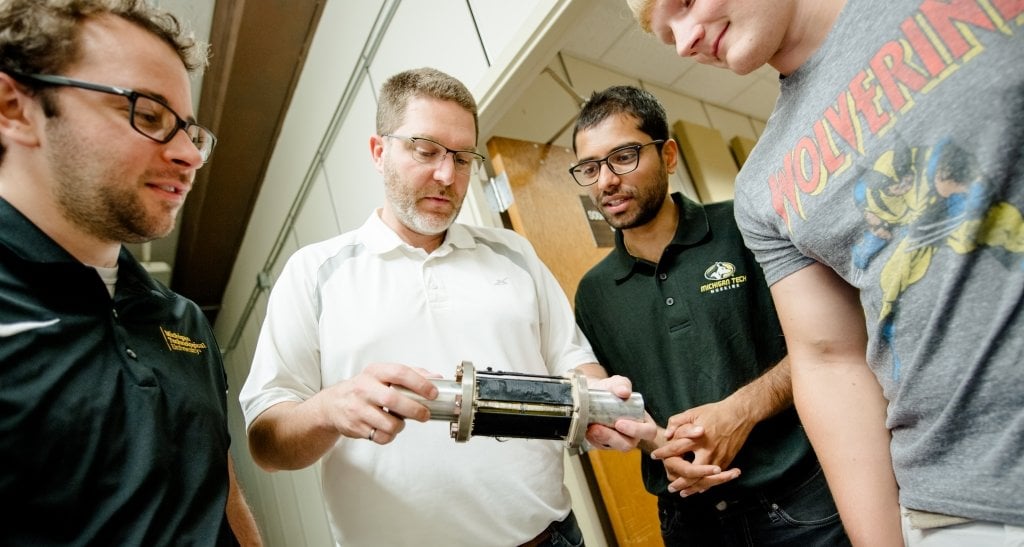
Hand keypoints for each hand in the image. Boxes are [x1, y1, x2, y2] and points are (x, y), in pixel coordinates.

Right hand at [314, 362, 437, 444]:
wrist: (333, 404)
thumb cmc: (365, 388)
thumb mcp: (383, 375)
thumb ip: (411, 374)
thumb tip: (437, 378)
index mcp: (375, 372)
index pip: (400, 373)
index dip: (419, 383)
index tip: (433, 393)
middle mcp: (364, 388)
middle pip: (394, 399)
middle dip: (415, 409)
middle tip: (425, 414)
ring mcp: (358, 408)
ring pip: (389, 423)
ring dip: (400, 426)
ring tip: (399, 421)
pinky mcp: (356, 426)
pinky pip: (380, 436)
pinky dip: (389, 436)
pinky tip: (387, 429)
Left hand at [583, 375, 655, 449]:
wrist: (592, 392)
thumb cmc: (611, 389)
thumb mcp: (618, 383)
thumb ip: (622, 384)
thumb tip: (624, 392)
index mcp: (643, 421)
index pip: (649, 432)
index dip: (637, 431)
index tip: (620, 423)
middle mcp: (632, 434)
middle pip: (629, 444)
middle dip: (614, 438)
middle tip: (600, 427)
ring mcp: (618, 440)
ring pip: (614, 447)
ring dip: (601, 438)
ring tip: (591, 428)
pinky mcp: (604, 443)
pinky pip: (600, 445)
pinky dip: (593, 439)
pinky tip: (587, 429)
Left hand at [652, 402, 752, 495]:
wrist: (740, 414)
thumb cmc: (715, 412)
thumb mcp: (693, 412)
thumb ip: (677, 422)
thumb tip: (667, 436)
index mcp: (697, 438)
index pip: (675, 449)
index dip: (663, 453)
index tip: (654, 456)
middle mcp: (707, 450)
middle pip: (690, 472)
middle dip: (679, 482)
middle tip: (670, 487)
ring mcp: (719, 458)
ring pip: (704, 479)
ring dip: (692, 488)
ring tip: (683, 493)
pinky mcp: (727, 461)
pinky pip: (716, 478)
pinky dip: (706, 485)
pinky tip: (699, 489)